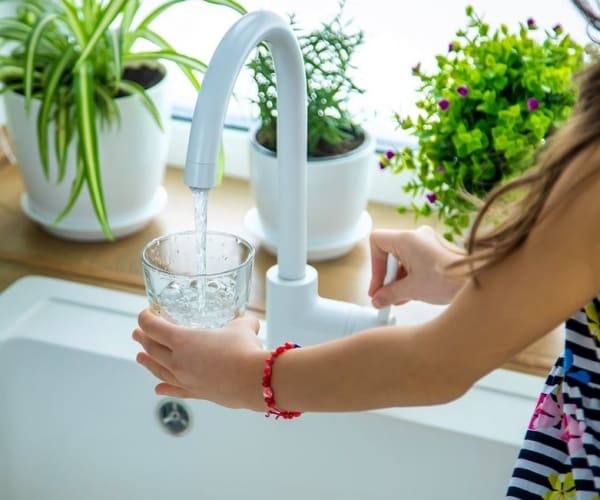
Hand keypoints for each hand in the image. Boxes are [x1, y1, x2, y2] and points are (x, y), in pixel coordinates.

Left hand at [132, 310, 266, 409]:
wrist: (255, 380)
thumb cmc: (245, 350)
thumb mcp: (242, 327)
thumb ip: (241, 322)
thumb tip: (249, 322)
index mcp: (184, 340)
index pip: (155, 328)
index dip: (146, 319)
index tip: (145, 314)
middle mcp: (179, 361)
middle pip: (153, 349)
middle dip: (143, 339)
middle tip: (137, 333)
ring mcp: (186, 379)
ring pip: (159, 370)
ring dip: (148, 362)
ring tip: (139, 358)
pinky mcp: (198, 392)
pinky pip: (176, 389)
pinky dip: (165, 388)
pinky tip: (158, 389)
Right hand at [369, 225, 465, 306]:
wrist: (478, 282)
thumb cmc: (449, 280)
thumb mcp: (412, 290)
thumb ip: (389, 294)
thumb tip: (378, 300)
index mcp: (407, 239)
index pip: (377, 241)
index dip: (374, 265)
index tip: (379, 285)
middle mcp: (417, 236)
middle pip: (389, 251)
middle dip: (387, 276)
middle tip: (386, 295)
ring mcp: (428, 242)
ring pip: (402, 258)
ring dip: (398, 279)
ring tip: (400, 298)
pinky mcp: (437, 251)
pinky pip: (415, 260)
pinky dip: (410, 276)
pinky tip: (412, 293)